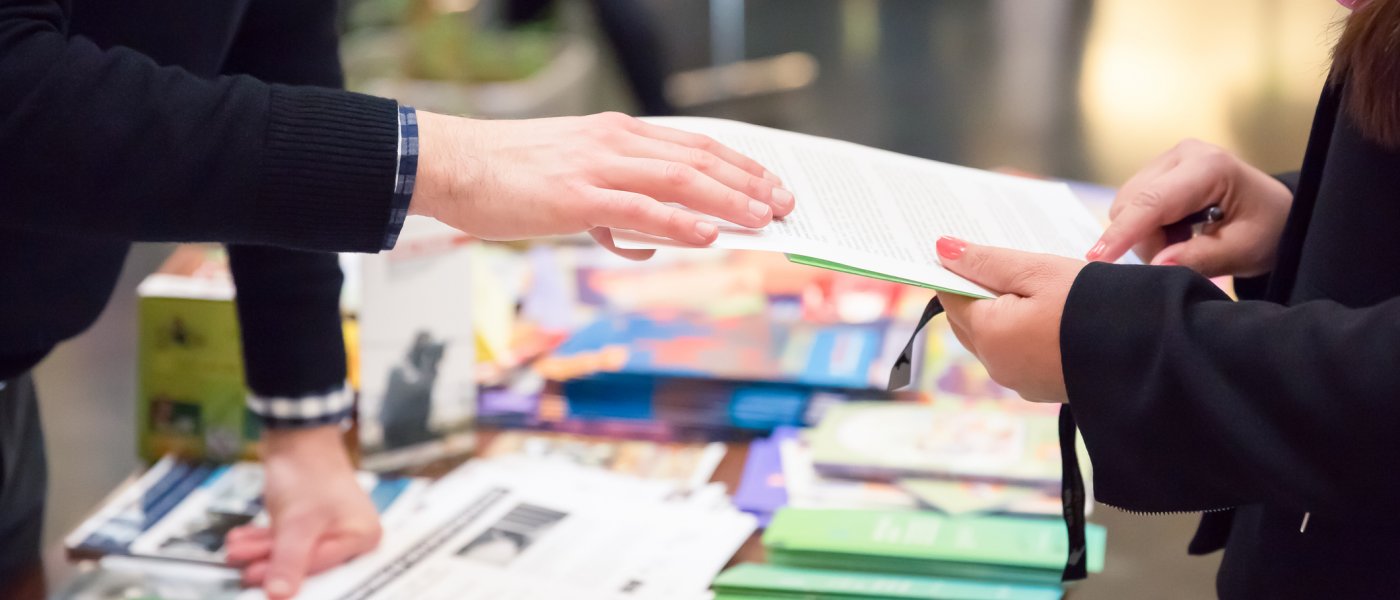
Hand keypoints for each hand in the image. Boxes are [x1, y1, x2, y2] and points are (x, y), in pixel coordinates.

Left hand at [225, 426, 380, 599]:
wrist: (296, 435)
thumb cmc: (310, 470)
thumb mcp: (298, 521)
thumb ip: (289, 560)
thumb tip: (279, 593)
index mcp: (363, 536)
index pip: (325, 569)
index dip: (292, 579)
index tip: (264, 587)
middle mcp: (350, 535)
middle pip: (308, 565)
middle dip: (271, 564)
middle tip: (245, 569)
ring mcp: (328, 529)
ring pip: (291, 553)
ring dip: (260, 552)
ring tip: (237, 550)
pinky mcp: (308, 523)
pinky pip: (285, 540)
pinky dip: (263, 540)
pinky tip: (243, 540)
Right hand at [411, 111, 794, 259]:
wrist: (453, 164)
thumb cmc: (506, 175)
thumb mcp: (569, 180)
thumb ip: (610, 208)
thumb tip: (639, 242)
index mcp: (615, 135)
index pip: (692, 144)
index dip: (737, 163)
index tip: (769, 182)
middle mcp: (614, 142)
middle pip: (698, 158)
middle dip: (748, 182)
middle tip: (784, 204)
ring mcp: (598, 166)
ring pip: (680, 179)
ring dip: (728, 201)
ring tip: (763, 220)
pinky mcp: (577, 196)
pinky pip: (640, 208)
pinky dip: (679, 221)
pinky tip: (708, 235)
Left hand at [935, 237, 1085, 402]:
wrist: (1149, 352)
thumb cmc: (1093, 304)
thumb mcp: (1038, 271)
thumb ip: (987, 262)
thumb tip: (941, 250)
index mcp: (989, 335)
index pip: (950, 297)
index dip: (957, 271)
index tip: (969, 250)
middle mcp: (996, 365)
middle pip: (967, 320)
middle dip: (976, 292)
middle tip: (999, 262)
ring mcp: (1020, 381)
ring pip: (992, 339)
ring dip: (1000, 312)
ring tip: (1028, 283)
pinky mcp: (1043, 387)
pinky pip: (1017, 353)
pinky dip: (1021, 332)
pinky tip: (1046, 311)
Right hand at [1085, 139, 1290, 277]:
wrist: (1276, 213)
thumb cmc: (1267, 229)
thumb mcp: (1243, 250)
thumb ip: (1200, 258)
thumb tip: (1157, 266)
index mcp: (1208, 167)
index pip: (1152, 201)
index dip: (1123, 232)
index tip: (1097, 258)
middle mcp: (1182, 154)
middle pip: (1131, 204)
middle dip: (1144, 239)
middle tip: (1181, 256)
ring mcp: (1167, 160)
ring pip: (1126, 207)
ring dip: (1146, 235)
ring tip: (1185, 241)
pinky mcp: (1158, 171)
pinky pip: (1132, 205)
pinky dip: (1148, 227)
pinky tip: (1178, 230)